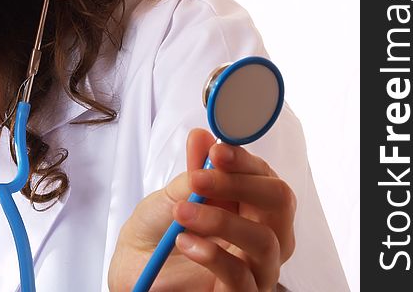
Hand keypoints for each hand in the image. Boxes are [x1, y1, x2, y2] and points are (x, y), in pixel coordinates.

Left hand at [108, 128, 295, 290]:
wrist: (132, 268)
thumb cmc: (158, 232)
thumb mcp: (172, 195)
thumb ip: (194, 170)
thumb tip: (202, 136)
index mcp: (249, 207)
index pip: (267, 178)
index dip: (245, 161)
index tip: (217, 151)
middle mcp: (262, 236)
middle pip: (280, 202)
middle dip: (240, 183)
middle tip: (200, 179)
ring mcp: (257, 269)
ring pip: (264, 240)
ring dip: (220, 220)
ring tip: (183, 212)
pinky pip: (242, 276)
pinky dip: (212, 255)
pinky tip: (185, 242)